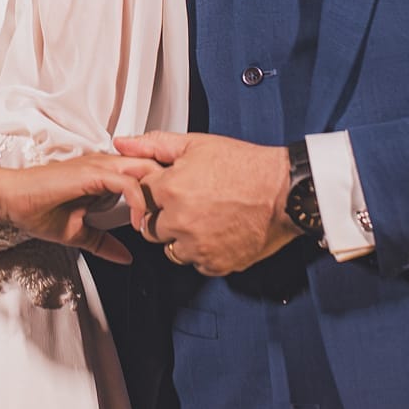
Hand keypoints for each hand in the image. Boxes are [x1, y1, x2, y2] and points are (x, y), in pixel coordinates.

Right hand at [0, 153, 160, 263]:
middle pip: (153, 166)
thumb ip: (104, 242)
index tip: (168, 217)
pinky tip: (137, 222)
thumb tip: (127, 257)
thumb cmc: (36, 210)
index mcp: (105, 174)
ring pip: (144, 169)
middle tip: (175, 217)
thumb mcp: (78, 232)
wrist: (8, 200)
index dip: (162, 190)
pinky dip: (137, 201)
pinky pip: (126, 181)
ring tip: (160, 221)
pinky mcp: (90, 173)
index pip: (146, 172)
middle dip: (170, 188)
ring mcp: (98, 166)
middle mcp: (105, 164)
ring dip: (157, 194)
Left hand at [116, 132, 296, 275]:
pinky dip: (202, 252)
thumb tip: (123, 144)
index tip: (167, 190)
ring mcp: (197, 246)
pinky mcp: (215, 263)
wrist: (285, 192)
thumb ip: (155, 144)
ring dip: (180, 237)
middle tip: (187, 204)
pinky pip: (195, 264)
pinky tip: (216, 233)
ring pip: (170, 249)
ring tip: (203, 219)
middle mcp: (180, 221)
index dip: (154, 192)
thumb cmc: (247, 166)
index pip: (140, 197)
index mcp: (171, 189)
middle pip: (150, 227)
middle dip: (162, 217)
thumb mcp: (198, 144)